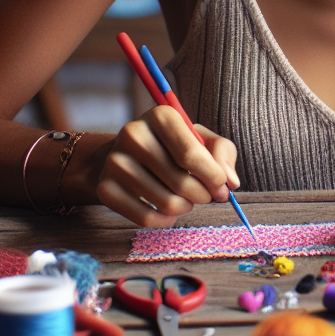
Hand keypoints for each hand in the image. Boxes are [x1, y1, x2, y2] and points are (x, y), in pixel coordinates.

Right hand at [95, 106, 239, 226]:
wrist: (125, 154)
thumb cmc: (173, 145)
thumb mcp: (201, 138)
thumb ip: (223, 153)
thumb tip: (230, 183)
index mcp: (161, 115)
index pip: (191, 154)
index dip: (213, 176)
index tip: (222, 186)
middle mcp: (134, 134)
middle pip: (180, 181)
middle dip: (203, 195)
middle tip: (208, 196)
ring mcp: (115, 162)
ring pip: (165, 202)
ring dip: (186, 207)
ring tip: (188, 200)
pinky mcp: (104, 188)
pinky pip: (144, 218)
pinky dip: (165, 220)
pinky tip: (170, 212)